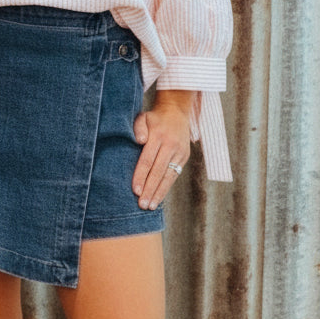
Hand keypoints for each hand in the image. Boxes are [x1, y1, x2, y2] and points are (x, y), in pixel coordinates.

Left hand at [132, 90, 192, 208]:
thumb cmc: (154, 118)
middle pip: (158, 171)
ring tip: (150, 206)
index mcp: (158, 135)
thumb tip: (140, 141)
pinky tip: (159, 197)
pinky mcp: (184, 157)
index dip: (141, 176)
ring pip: (168, 176)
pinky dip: (166, 187)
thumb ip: (138, 128)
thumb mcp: (143, 117)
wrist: (176, 112)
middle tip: (142, 204)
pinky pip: (174, 174)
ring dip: (159, 192)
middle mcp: (170, 145)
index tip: (135, 190)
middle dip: (150, 189)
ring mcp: (179, 152)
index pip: (148, 160)